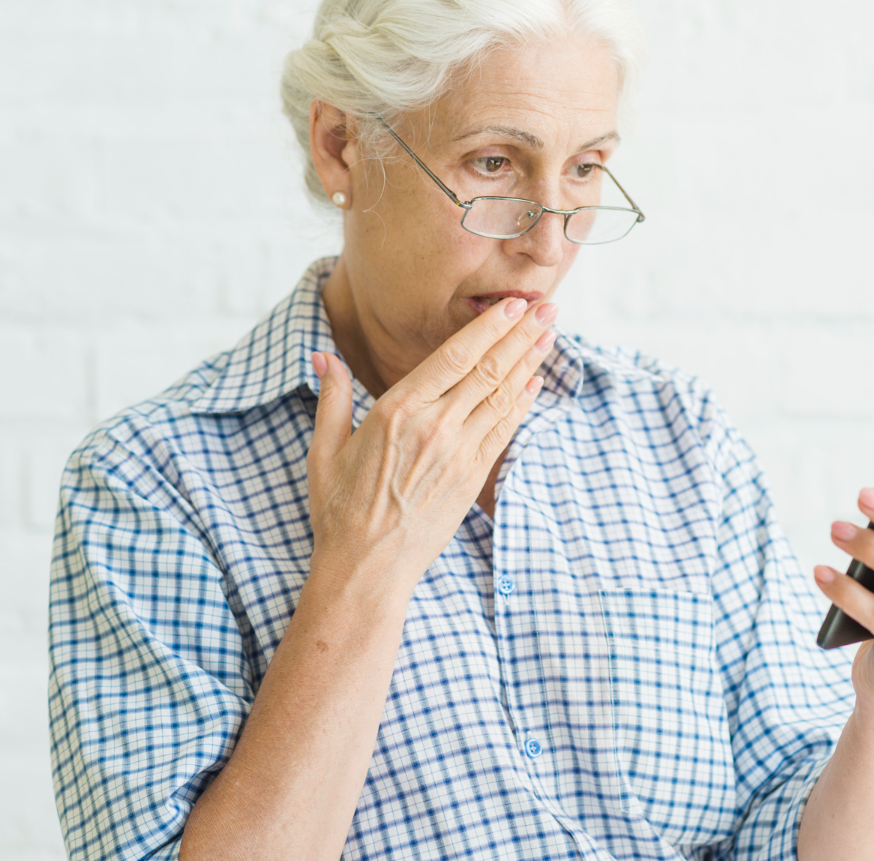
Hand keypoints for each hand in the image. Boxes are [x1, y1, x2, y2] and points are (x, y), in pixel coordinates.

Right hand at [305, 296, 557, 594]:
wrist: (367, 568)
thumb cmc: (340, 510)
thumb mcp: (324, 450)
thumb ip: (332, 398)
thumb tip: (322, 356)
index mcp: (397, 411)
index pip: (454, 357)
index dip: (488, 327)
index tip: (512, 305)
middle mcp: (434, 427)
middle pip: (488, 370)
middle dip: (522, 335)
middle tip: (548, 308)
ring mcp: (458, 453)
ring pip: (502, 396)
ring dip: (529, 362)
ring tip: (551, 336)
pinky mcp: (472, 477)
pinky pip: (504, 430)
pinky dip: (522, 403)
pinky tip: (536, 382)